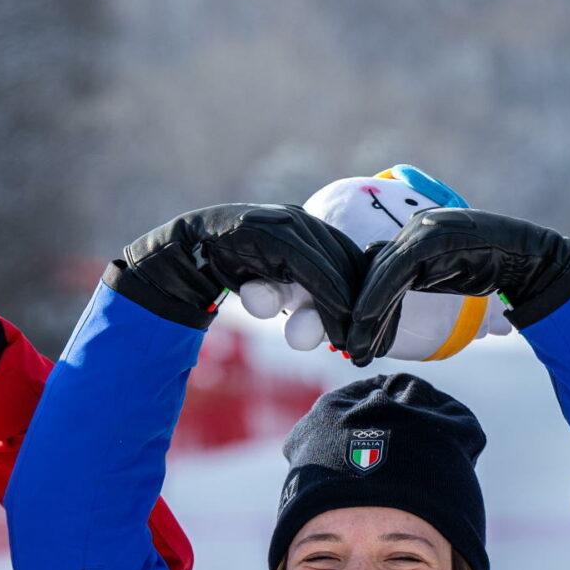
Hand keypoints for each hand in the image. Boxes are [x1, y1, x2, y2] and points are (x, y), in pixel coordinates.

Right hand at [110, 203, 364, 339]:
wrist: (190, 251)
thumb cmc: (237, 270)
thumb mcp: (280, 286)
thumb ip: (308, 298)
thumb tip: (345, 329)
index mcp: (313, 230)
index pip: (354, 262)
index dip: (370, 298)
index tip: (380, 333)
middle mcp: (306, 221)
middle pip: (351, 266)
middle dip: (364, 309)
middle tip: (370, 348)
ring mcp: (290, 223)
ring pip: (334, 269)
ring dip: (346, 310)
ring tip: (350, 343)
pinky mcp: (271, 233)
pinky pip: (310, 268)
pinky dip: (328, 296)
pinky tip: (337, 323)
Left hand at [345, 208, 569, 361]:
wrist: (527, 258)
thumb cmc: (487, 267)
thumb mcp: (442, 274)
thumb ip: (413, 276)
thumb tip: (380, 287)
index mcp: (413, 233)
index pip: (377, 270)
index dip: (363, 304)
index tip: (352, 338)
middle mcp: (414, 226)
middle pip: (372, 272)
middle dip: (359, 314)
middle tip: (348, 349)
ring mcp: (422, 229)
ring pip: (379, 273)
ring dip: (365, 313)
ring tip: (356, 346)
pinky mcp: (431, 238)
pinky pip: (396, 271)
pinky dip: (380, 299)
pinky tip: (368, 324)